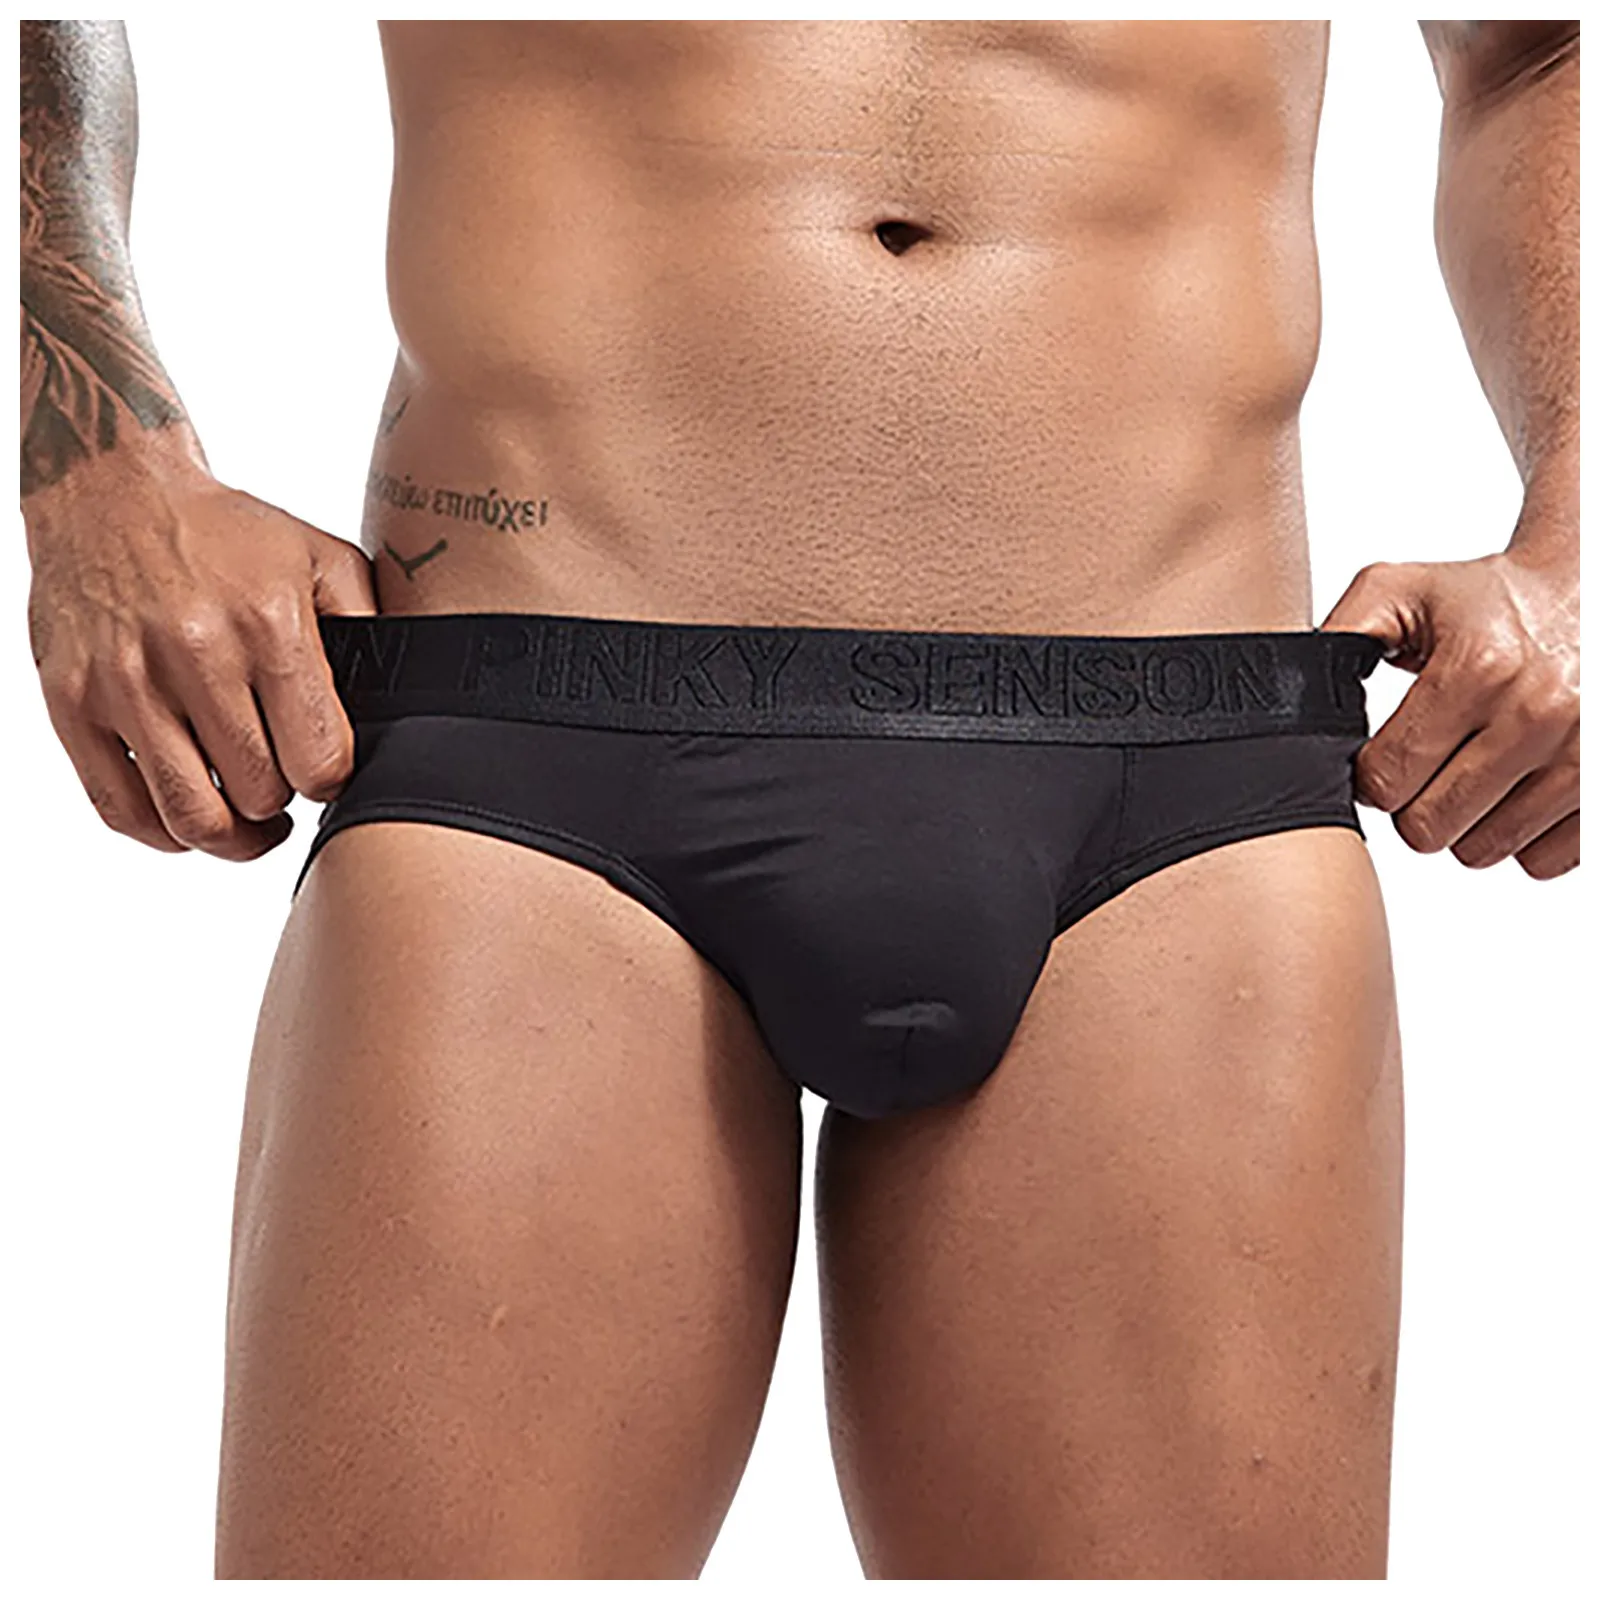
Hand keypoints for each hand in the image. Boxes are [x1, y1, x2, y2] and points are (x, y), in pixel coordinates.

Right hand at [25, 449, 376, 859]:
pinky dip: (162, 833)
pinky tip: (190, 814)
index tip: (324, 772)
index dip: (331, 782)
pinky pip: (120, 807)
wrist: (110, 488)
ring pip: (192, 816)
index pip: (320, 761)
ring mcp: (126, 684)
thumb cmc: (223, 532)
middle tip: (285, 787)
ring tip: (248, 821)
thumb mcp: (320, 557)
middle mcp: (195, 657)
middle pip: (260, 795)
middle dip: (283, 804)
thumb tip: (400, 704)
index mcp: (268, 626)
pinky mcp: (71, 702)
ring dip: (231, 837)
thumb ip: (368, 628)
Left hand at [1321, 549, 1578, 878]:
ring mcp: (1584, 757)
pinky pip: (1541, 862)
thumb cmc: (1491, 597)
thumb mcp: (1402, 591)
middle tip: (1425, 766)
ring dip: (1463, 824)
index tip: (1381, 755)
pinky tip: (1512, 791)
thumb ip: (1340, 635)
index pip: (1387, 780)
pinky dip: (1519, 838)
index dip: (1370, 776)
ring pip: (1481, 851)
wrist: (1591, 587)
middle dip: (1412, 804)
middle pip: (1428, 828)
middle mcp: (1538, 715)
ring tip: (1469, 772)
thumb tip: (1290, 694)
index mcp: (1478, 669)